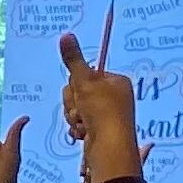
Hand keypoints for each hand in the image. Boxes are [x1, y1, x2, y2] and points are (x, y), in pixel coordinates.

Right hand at [56, 25, 140, 182]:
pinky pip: (79, 123)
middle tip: (82, 111)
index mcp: (116, 81)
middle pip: (78, 92)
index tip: (82, 93)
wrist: (110, 148)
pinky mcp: (100, 129)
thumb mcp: (85, 82)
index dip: (78, 85)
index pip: (86, 74)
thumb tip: (66, 34)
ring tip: (84, 124)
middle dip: (74, 103)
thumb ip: (73, 60)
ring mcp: (108, 114)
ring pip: (75, 109)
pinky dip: (78, 129)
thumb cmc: (102, 112)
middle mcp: (114, 96)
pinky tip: (84, 134)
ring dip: (74, 117)